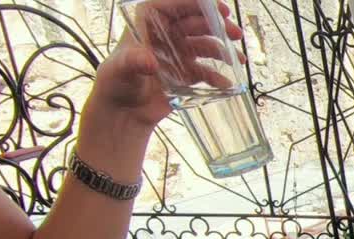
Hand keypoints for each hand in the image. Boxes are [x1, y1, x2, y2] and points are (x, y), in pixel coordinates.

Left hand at [88, 0, 243, 128]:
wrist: (123, 112)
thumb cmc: (115, 84)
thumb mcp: (121, 69)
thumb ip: (133, 62)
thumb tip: (149, 61)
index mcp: (148, 23)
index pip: (173, 5)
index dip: (196, 3)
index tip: (218, 9)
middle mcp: (166, 34)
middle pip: (196, 22)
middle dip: (218, 26)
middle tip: (235, 33)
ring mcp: (178, 53)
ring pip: (206, 45)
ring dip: (224, 50)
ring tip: (239, 59)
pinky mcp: (186, 73)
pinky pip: (206, 71)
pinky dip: (218, 77)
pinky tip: (226, 85)